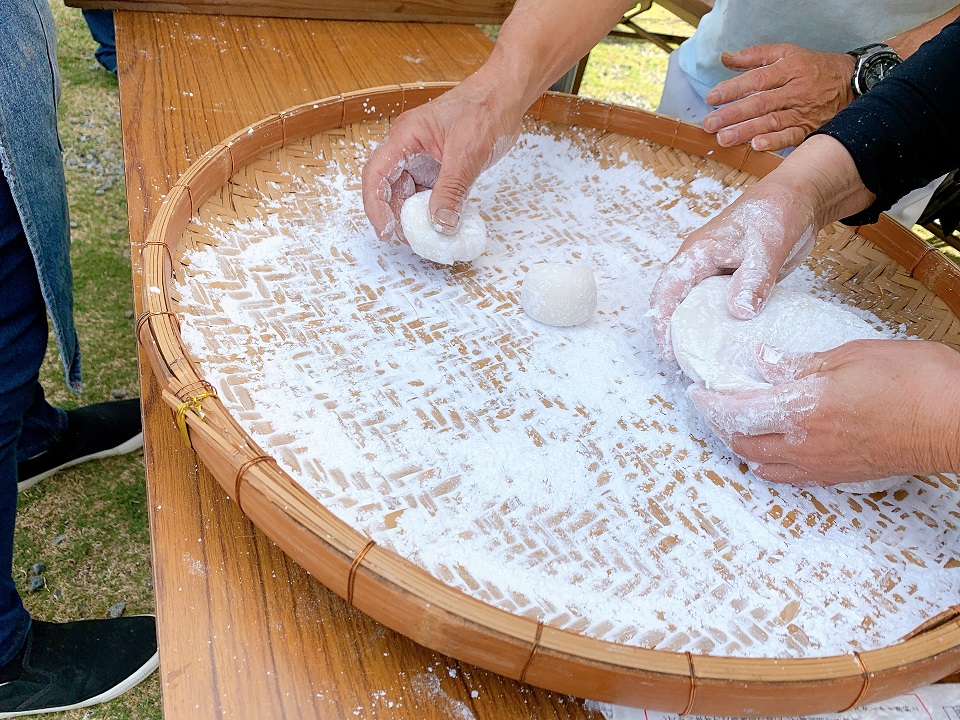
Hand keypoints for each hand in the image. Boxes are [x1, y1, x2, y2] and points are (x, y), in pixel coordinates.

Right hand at [361, 76, 523, 242]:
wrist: (506, 96)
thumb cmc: (485, 109)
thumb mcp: (467, 155)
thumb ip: (451, 191)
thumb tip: (441, 226)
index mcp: (405, 136)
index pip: (376, 174)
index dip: (375, 206)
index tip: (386, 231)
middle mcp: (408, 147)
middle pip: (388, 187)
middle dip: (395, 216)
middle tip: (411, 240)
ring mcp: (422, 158)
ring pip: (407, 193)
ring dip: (413, 216)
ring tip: (426, 237)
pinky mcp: (437, 167)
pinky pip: (427, 193)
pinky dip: (431, 210)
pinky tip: (440, 224)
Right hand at [649, 186, 816, 359]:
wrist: (800, 199)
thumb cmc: (777, 212)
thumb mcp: (766, 247)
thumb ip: (752, 280)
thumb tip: (738, 313)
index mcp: (697, 252)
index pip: (668, 291)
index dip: (663, 322)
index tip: (669, 351)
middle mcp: (700, 264)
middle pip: (675, 302)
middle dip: (674, 332)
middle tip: (684, 362)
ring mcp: (717, 273)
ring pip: (697, 306)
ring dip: (697, 330)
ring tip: (703, 358)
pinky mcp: (734, 280)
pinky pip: (719, 306)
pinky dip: (720, 325)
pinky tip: (729, 342)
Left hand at [687, 339, 959, 485]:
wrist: (957, 421)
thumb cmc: (915, 381)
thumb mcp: (851, 355)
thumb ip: (799, 364)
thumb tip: (762, 363)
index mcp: (803, 408)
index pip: (736, 411)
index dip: (710, 402)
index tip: (696, 392)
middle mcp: (805, 443)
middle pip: (742, 442)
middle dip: (720, 424)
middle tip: (713, 406)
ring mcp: (823, 464)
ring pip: (763, 463)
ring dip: (742, 445)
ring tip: (737, 425)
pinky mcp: (841, 475)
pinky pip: (791, 476)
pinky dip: (770, 464)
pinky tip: (771, 453)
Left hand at [701, 44, 855, 151]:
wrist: (853, 83)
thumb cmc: (814, 67)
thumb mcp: (788, 53)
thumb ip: (755, 56)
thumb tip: (725, 58)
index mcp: (790, 69)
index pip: (757, 79)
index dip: (733, 89)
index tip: (712, 98)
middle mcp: (796, 91)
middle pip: (761, 103)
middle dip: (733, 115)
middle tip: (710, 123)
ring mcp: (803, 112)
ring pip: (772, 122)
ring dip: (746, 132)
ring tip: (724, 138)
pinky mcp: (809, 129)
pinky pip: (791, 137)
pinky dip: (774, 142)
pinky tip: (756, 146)